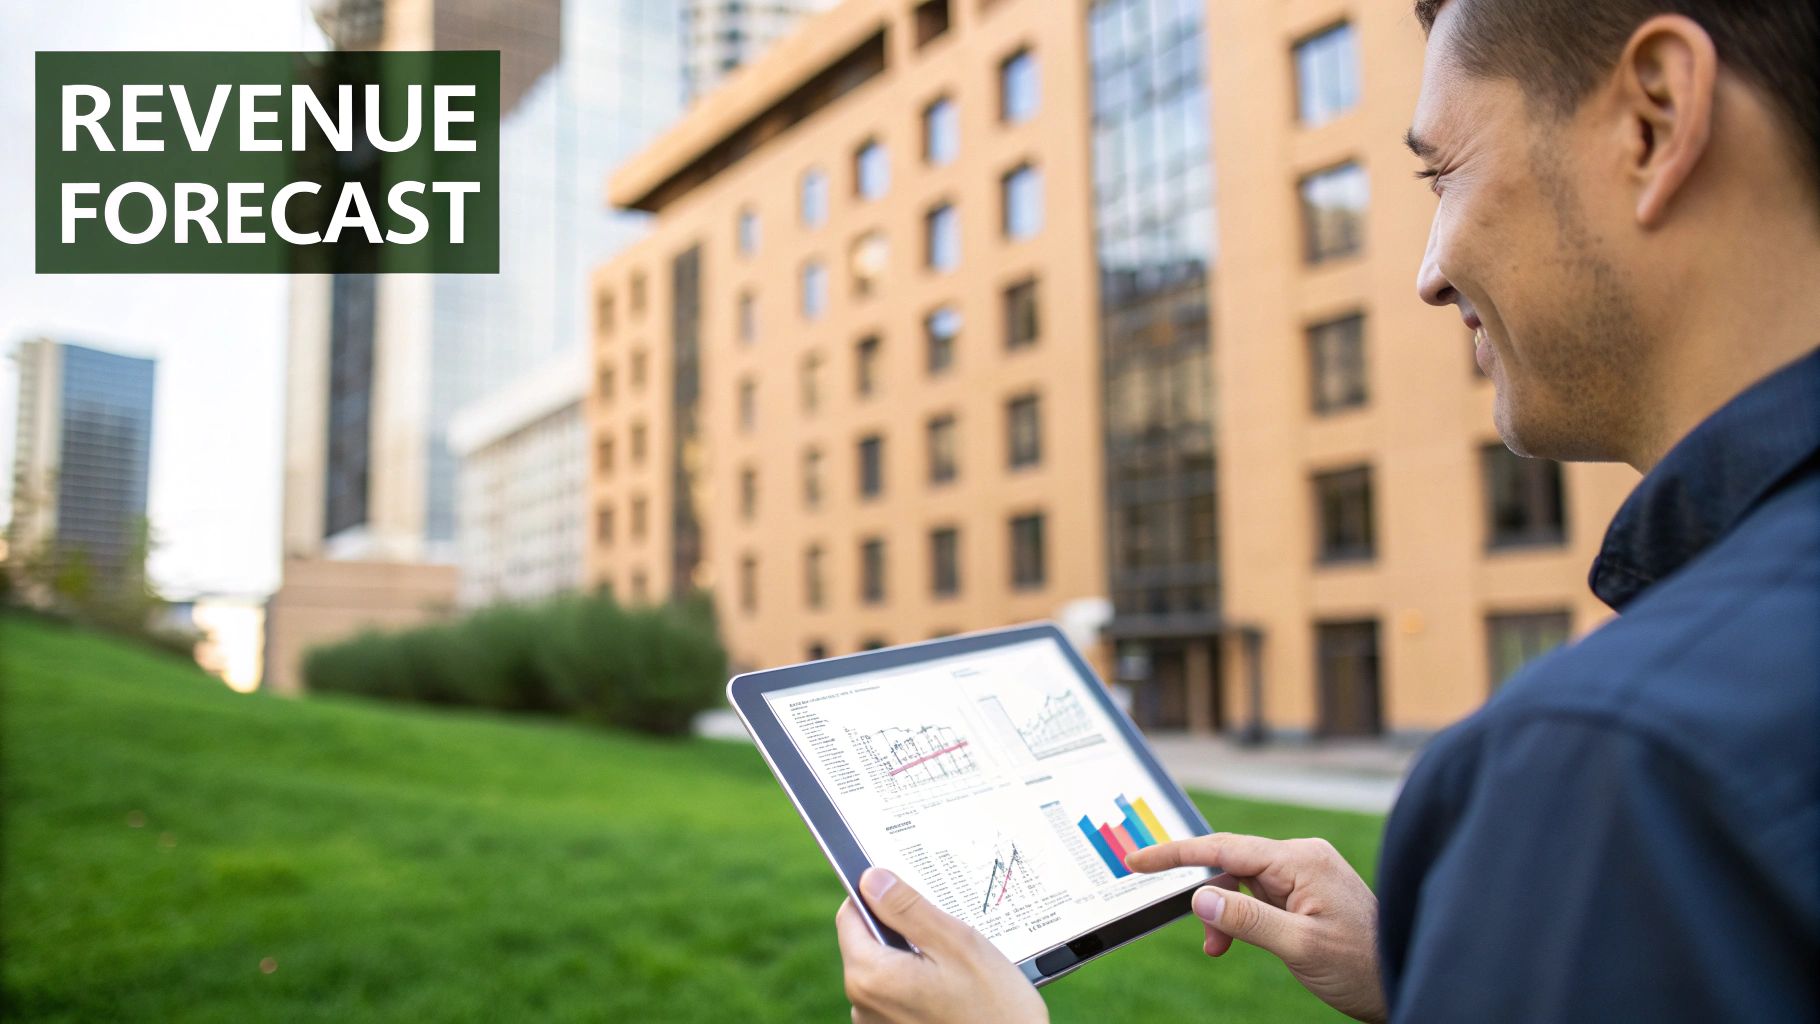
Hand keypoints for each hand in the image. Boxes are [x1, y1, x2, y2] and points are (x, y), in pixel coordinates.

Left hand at [834, 867, 1048, 1023]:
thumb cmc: (993, 1010)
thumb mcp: (955, 944)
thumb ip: (907, 908)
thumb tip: (872, 878)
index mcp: (870, 976)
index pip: (850, 915)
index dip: (877, 896)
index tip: (908, 892)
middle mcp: (862, 1004)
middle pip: (868, 942)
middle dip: (901, 929)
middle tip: (945, 932)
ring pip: (885, 968)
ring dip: (912, 958)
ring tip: (955, 966)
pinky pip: (896, 994)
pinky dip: (918, 984)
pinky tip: (952, 989)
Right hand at [1125, 833, 1385, 1023]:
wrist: (1402, 980)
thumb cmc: (1362, 965)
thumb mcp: (1298, 946)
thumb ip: (1246, 919)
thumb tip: (1199, 898)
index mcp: (1300, 860)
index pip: (1224, 847)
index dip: (1176, 854)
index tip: (1139, 860)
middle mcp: (1302, 857)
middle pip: (1230, 862)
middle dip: (1204, 895)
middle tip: (1184, 925)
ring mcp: (1306, 873)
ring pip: (1242, 882)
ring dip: (1224, 913)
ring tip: (1218, 949)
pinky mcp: (1307, 891)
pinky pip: (1260, 894)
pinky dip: (1241, 917)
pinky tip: (1236, 942)